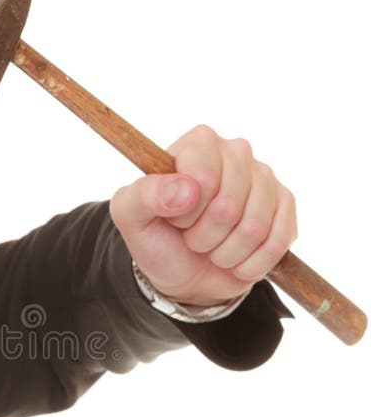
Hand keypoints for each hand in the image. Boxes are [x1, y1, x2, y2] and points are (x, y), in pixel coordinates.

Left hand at [110, 125, 297, 305]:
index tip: (175, 218)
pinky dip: (250, 264)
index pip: (203, 178)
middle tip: (192, 237)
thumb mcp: (130, 216)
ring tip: (212, 248)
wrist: (184, 274)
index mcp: (198, 143)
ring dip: (225, 253)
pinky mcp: (285, 207)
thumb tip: (184, 190)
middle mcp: (236, 152)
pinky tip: (235, 259)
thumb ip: (142, 195)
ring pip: (254, 228)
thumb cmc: (157, 237)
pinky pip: (276, 242)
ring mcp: (265, 178)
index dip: (186, 212)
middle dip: (204, 236)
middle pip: (229, 205)